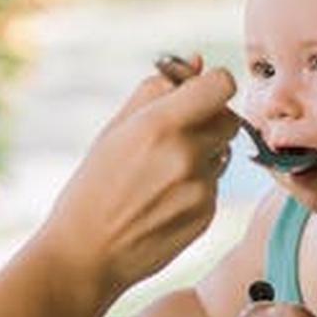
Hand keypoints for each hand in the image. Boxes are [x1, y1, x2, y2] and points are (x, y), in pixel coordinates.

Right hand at [38, 57, 238, 294]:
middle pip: (230, 119)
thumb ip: (156, 91)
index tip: (199, 93)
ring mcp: (200, 188)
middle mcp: (186, 155)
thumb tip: (198, 61)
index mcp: (160, 125)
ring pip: (222, 154)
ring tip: (160, 175)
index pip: (222, 85)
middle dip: (211, 120)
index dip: (213, 85)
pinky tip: (163, 200)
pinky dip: (196, 186)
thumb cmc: (93, 187)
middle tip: (179, 133)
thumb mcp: (114, 130)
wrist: (86, 254)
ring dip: (203, 155)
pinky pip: (214, 185)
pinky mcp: (207, 215)